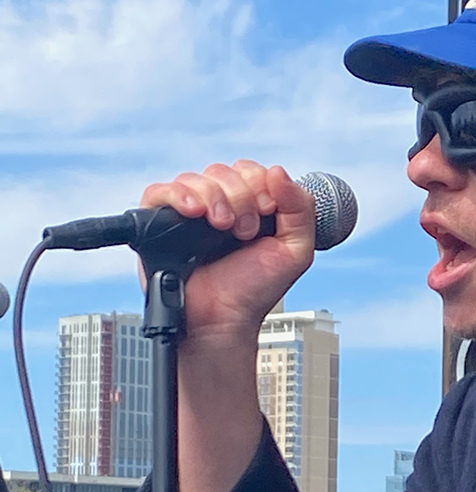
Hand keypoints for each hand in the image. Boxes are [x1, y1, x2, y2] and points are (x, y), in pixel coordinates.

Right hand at [139, 160, 315, 349]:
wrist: (223, 321)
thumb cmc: (254, 290)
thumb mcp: (295, 250)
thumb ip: (300, 208)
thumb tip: (277, 171)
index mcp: (248, 206)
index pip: (251, 171)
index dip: (260, 186)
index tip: (266, 215)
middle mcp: (217, 205)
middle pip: (223, 171)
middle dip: (240, 197)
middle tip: (245, 231)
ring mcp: (187, 212)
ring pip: (195, 178)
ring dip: (215, 199)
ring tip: (221, 229)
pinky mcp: (159, 223)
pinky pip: (160, 191)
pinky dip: (179, 195)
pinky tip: (194, 213)